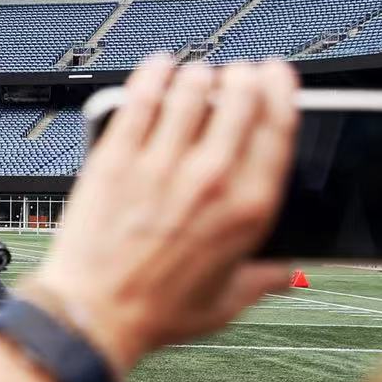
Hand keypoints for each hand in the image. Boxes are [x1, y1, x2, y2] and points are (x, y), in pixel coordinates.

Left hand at [25, 56, 298, 375]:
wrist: (93, 315)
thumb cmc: (156, 312)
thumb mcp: (226, 302)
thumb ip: (264, 280)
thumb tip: (288, 273)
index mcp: (246, 210)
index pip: (278, 129)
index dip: (281, 92)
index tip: (278, 77)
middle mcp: (209, 179)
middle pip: (239, 100)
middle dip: (244, 77)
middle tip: (240, 72)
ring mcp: (161, 164)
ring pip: (191, 92)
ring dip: (199, 75)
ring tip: (198, 74)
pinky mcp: (117, 158)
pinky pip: (141, 100)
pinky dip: (154, 75)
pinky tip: (159, 66)